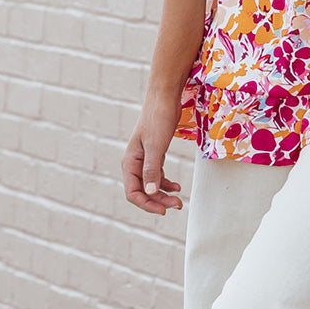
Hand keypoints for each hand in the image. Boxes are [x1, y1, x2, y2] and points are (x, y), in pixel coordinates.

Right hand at [122, 89, 184, 214]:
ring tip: (179, 200)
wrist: (164, 98)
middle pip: (143, 192)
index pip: (133, 193)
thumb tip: (149, 193)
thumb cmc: (158, 119)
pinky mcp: (154, 154)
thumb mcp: (156, 147)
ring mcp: (144, 159)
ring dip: (163, 194)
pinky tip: (177, 187)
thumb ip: (152, 170)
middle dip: (158, 201)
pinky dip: (166, 183)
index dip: (147, 205)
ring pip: (151, 185)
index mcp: (130, 163)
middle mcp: (134, 163)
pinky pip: (157, 175)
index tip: (163, 211)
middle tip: (178, 205)